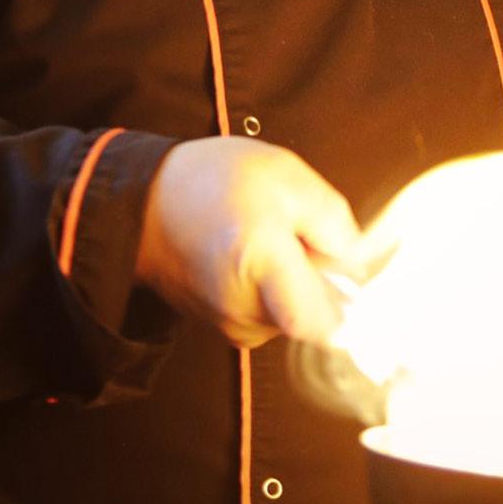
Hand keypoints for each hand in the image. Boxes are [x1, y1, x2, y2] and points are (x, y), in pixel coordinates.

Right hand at [135, 137, 360, 348]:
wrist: (145, 203)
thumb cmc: (214, 181)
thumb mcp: (286, 175)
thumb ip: (333, 219)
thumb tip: (357, 260)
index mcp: (262, 265)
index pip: (325, 324)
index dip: (349, 303)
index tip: (345, 270)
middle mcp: (245, 308)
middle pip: (315, 316)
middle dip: (321, 281)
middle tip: (299, 238)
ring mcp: (229, 324)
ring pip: (292, 316)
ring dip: (296, 284)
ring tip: (270, 242)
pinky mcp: (221, 328)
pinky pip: (269, 316)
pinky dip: (273, 291)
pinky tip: (253, 257)